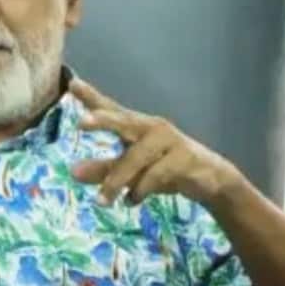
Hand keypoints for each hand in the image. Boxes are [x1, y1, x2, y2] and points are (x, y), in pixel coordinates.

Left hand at [70, 79, 244, 207]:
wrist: (212, 180)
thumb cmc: (165, 169)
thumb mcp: (131, 172)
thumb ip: (104, 170)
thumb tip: (72, 172)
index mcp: (136, 127)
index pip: (111, 109)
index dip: (92, 97)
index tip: (72, 84)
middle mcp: (151, 128)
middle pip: (125, 121)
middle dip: (104, 121)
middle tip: (81, 123)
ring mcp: (169, 141)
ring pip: (136, 157)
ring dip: (117, 180)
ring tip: (101, 201)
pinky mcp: (184, 158)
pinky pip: (156, 174)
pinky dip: (141, 189)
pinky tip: (132, 201)